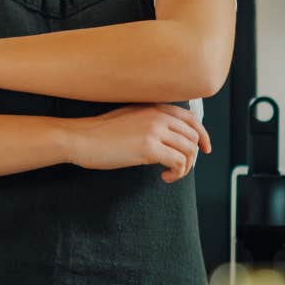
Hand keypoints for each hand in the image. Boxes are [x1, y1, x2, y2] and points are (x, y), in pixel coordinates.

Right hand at [63, 104, 211, 182]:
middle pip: (193, 136)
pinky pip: (178, 162)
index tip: (204, 149)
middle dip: (191, 156)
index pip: (191, 118)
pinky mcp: (149, 148)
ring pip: (189, 150)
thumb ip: (150, 120)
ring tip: (170, 174)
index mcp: (155, 107)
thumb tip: (168, 138)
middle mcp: (158, 116)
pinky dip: (176, 173)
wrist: (80, 138)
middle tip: (179, 169)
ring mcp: (154, 130)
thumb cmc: (100, 133)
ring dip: (184, 167)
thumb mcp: (130, 117)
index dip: (202, 135)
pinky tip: (164, 177)